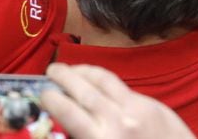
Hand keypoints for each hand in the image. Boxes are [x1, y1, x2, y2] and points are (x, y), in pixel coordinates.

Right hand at [41, 63, 193, 138]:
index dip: (51, 98)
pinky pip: (124, 88)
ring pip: (104, 79)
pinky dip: (107, 82)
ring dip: (84, 70)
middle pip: (83, 88)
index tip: (42, 93)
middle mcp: (119, 120)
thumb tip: (65, 129)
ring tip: (72, 68)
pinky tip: (100, 83)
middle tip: (51, 70)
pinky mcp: (155, 105)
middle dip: (63, 75)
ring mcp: (139, 109)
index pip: (68, 111)